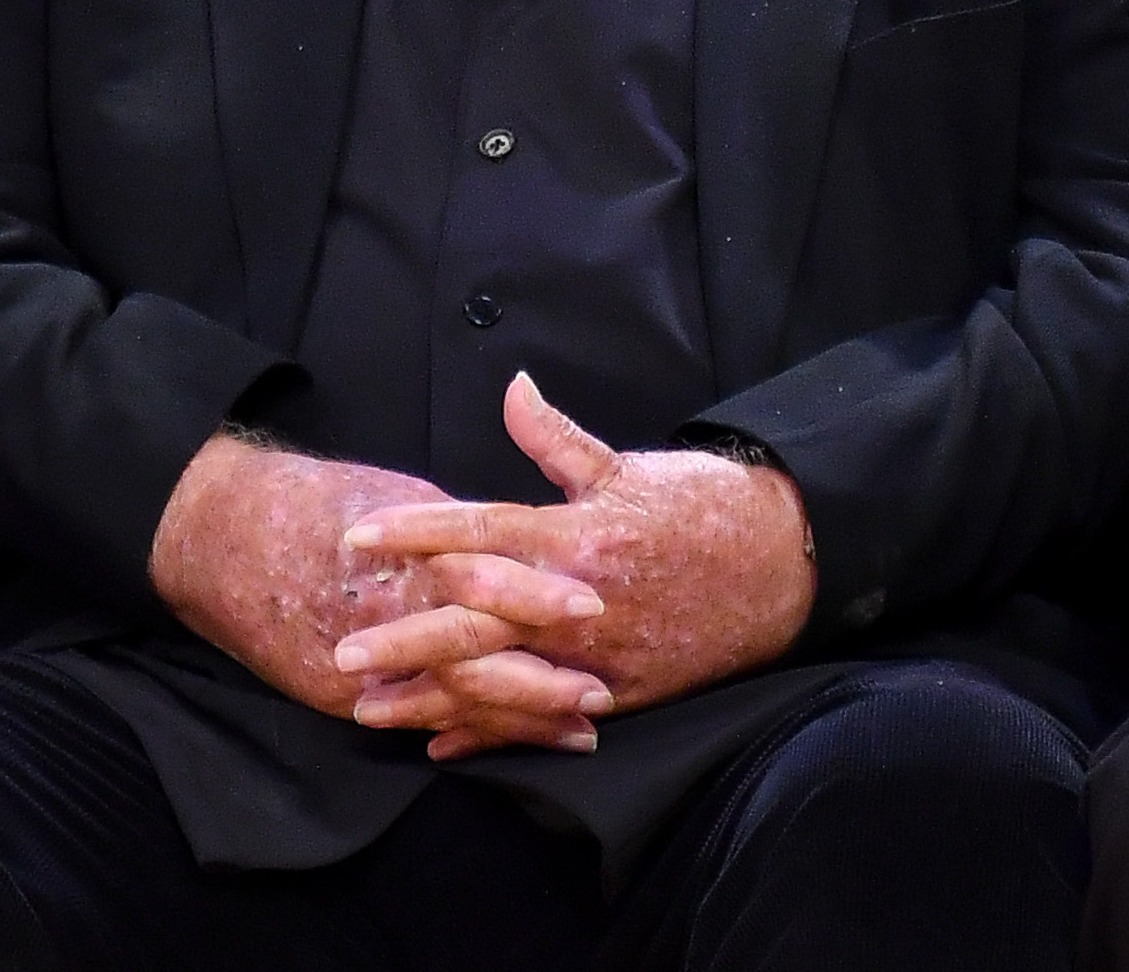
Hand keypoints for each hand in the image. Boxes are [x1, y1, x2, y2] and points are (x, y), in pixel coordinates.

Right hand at [148, 432, 613, 756]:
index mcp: (404, 559)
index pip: (483, 583)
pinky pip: (416, 722)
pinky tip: (506, 744)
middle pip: (474, 660)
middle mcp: (383, 622)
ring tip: (579, 730)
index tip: (596, 607)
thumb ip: (462, 533)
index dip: (539, 599)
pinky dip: (464, 734)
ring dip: (517, 720)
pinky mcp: (340, 697)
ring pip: (452, 704)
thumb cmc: (317, 502)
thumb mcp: (399, 496)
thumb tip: (521, 548)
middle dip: (541, 682)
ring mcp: (359, 669)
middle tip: (603, 693)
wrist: (218, 535)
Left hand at [332, 373, 817, 757]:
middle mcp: (580, 596)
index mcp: (577, 532)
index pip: (479, 530)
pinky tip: (444, 743)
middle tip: (343, 648)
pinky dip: (494, 731)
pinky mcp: (622, 689)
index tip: (357, 540)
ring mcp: (600, 650)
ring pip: (500, 679)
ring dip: (432, 696)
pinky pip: (545, 716)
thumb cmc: (702, 504)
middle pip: (475, 619)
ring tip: (371, 708)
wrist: (785, 561)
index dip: (414, 534)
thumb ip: (555, 437)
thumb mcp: (626, 463)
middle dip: (404, 635)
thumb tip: (510, 386)